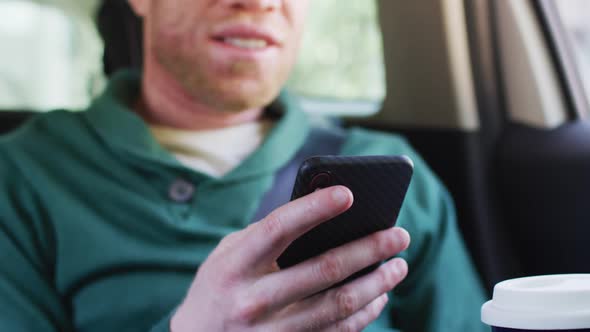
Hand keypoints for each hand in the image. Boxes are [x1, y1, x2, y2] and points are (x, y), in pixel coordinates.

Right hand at [171, 186, 410, 331]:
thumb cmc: (218, 287)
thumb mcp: (227, 254)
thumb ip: (264, 235)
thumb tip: (320, 213)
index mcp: (235, 265)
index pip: (279, 229)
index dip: (315, 209)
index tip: (349, 193)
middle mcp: (253, 299)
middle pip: (323, 269)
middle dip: (368, 248)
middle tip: (399, 234)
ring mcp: (271, 330)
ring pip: (338, 304)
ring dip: (377, 283)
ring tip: (399, 265)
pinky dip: (365, 313)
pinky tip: (379, 295)